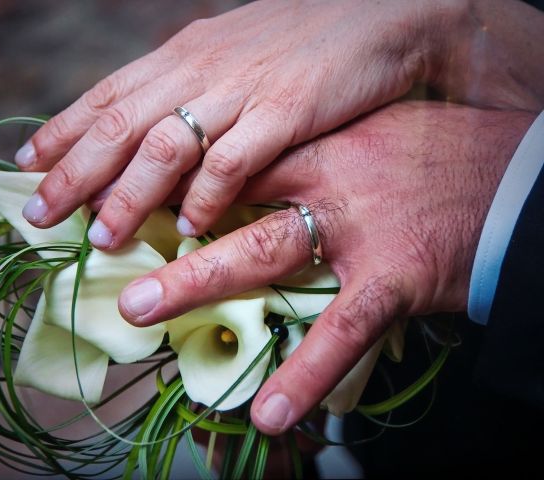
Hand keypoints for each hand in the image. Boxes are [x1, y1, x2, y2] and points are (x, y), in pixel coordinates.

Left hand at [16, 0, 543, 248]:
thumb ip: (190, 89)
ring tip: (103, 237)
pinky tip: (188, 228)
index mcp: (185, 53)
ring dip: (130, 196)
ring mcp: (242, 90)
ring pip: (166, 147)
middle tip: (41, 213)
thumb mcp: (232, 53)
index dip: (63, 131)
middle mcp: (201, 69)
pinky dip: (206, 197)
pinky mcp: (285, 111)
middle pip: (121, 125)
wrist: (379, 14)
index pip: (107, 94)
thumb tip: (153, 132)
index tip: (26, 164)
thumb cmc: (303, 40)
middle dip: (75, 173)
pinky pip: (234, 160)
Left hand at [115, 101, 534, 433]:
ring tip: (146, 317)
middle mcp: (325, 181)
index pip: (229, 164)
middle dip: (167, 240)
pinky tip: (274, 411)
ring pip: (264, 257)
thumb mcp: (365, 140)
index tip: (130, 207)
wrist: (516, 175)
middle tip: (116, 268)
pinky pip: (342, 330)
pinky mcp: (394, 276)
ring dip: (199, 289)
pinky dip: (307, 372)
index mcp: (315, 145)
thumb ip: (308, 159)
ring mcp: (356, 229)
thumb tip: (259, 181)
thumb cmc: (436, 156)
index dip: (176, 187)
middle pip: (228, 207)